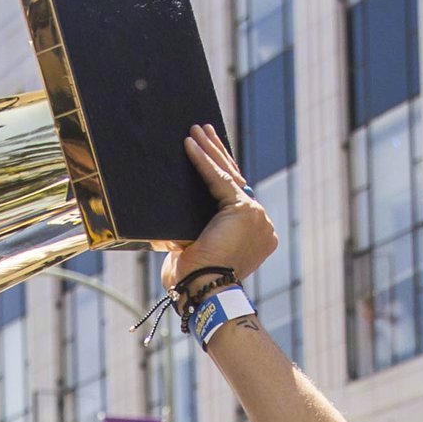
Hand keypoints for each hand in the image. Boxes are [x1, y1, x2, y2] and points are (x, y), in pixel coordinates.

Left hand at [161, 122, 277, 293]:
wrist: (204, 291)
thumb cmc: (194, 283)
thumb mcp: (191, 254)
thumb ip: (186, 238)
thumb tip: (162, 232)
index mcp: (251, 235)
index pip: (234, 197)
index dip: (221, 173)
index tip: (211, 154)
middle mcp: (260, 224)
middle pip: (235, 181)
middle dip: (218, 154)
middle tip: (205, 131)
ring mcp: (257, 216)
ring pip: (229, 176)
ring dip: (210, 151)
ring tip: (196, 130)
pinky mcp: (245, 210)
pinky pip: (220, 179)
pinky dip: (203, 161)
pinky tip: (190, 143)